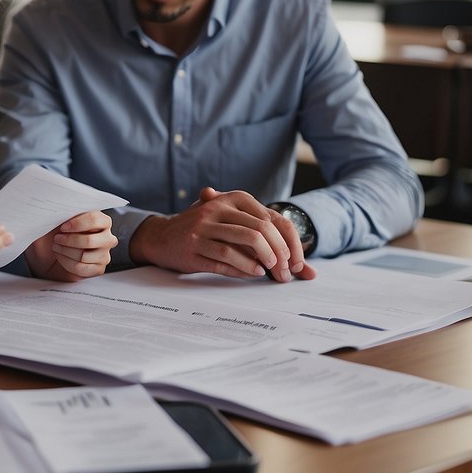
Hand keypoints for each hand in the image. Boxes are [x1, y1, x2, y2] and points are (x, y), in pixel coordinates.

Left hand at [24, 210, 116, 281]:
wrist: (51, 255)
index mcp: (102, 221)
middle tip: (57, 239)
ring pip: (84, 256)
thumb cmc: (57, 234)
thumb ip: (61, 213)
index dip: (77, 224)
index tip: (63, 227)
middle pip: (89, 241)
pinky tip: (61, 256)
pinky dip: (66, 262)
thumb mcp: (57, 221)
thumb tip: (55, 208)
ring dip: (65, 251)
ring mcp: (104, 255)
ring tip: (57, 247)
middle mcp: (107, 238)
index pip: (95, 219)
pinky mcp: (98, 269)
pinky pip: (81, 268)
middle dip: (68, 241)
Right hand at [128, 187, 315, 281]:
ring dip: (262, 261)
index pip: (272, 218)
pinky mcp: (192, 248)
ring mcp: (202, 229)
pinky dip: (242, 268)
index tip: (297, 262)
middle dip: (279, 254)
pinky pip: (223, 259)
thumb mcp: (232, 223)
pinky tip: (253, 273)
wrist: (162, 236)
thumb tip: (309, 271)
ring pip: (242, 242)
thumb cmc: (205, 230)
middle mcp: (216, 209)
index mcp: (231, 199)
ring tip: (272, 272)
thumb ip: (266, 239)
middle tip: (286, 271)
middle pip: (260, 230)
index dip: (290, 242)